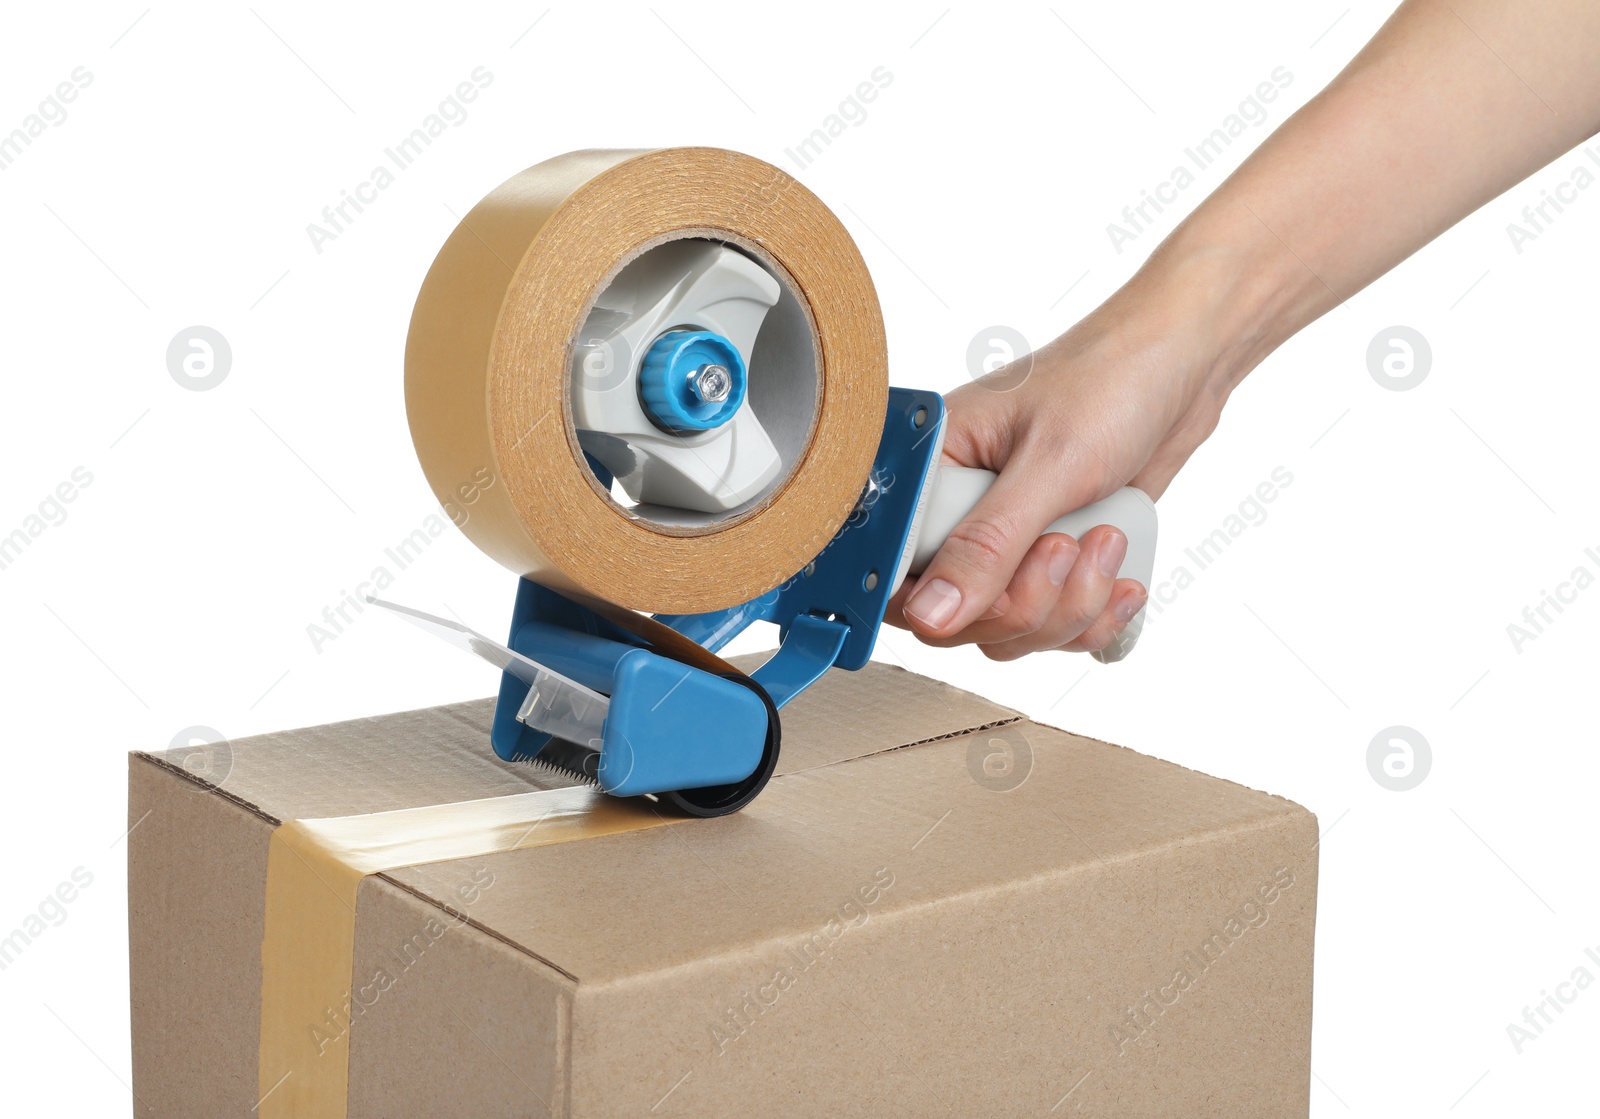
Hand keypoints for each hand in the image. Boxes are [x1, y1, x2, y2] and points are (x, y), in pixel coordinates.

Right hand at [886, 279, 1229, 658]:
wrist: (1179, 365)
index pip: (892, 569)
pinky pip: (1049, 628)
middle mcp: (954, 511)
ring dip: (1068, 608)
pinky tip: (1123, 578)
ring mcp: (1001, 542)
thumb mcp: (1049, 466)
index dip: (940, 601)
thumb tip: (930, 617)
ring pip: (1004, 630)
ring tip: (1107, 542)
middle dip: (1026, 602)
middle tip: (1069, 546)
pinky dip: (1092, 617)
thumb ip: (987, 546)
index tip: (998, 587)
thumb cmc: (1109, 382)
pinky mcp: (1044, 562)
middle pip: (952, 616)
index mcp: (929, 469)